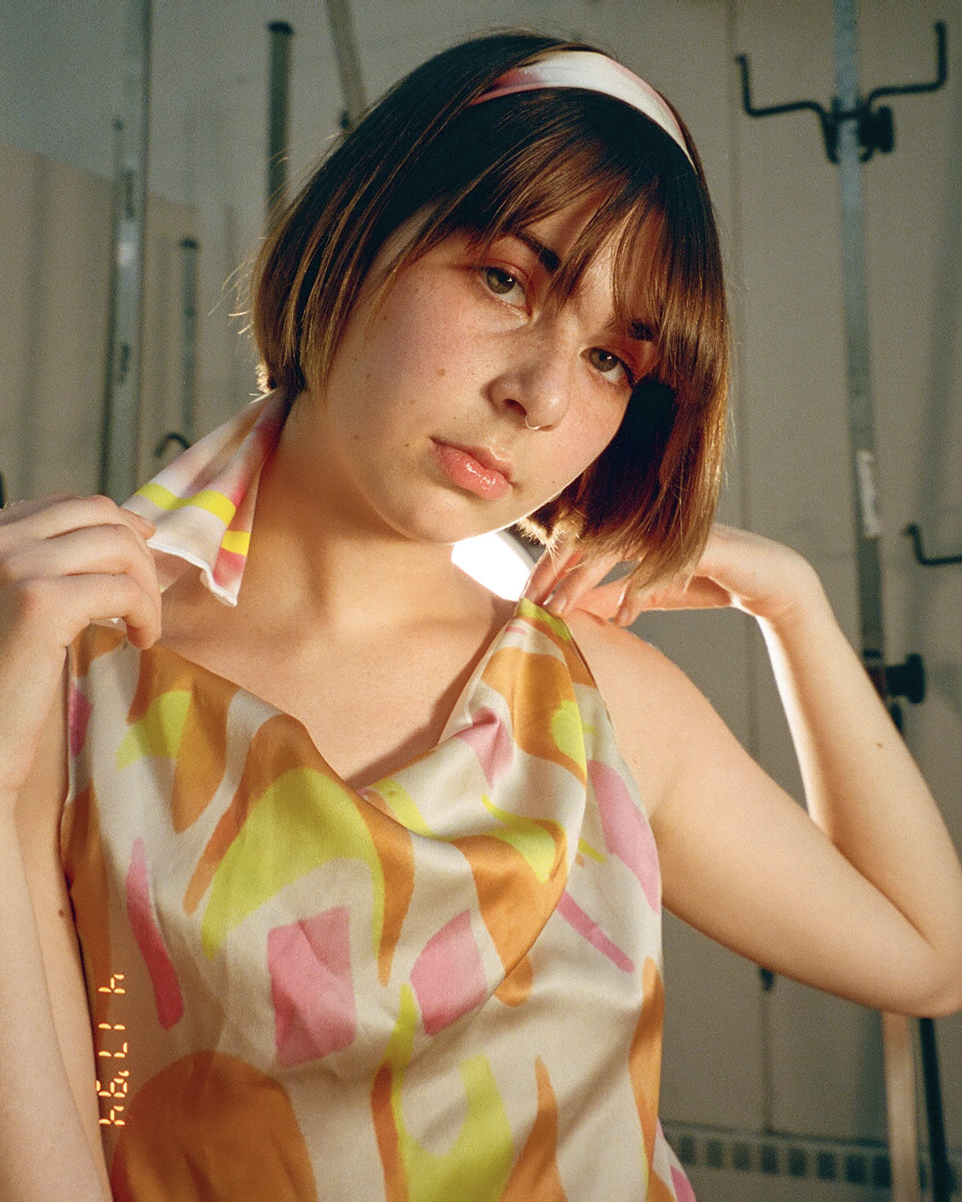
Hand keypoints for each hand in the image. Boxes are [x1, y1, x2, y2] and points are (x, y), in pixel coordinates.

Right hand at [0, 495, 161, 796]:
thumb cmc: (7, 674)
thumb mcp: (25, 600)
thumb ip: (53, 560)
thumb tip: (129, 526)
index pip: (69, 504)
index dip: (117, 526)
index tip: (144, 554)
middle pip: (98, 514)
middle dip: (138, 553)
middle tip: (146, 599)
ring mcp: (15, 564)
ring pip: (119, 546)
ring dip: (146, 586)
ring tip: (144, 625)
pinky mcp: (41, 602)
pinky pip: (125, 590)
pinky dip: (147, 613)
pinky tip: (141, 641)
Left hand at [524, 524, 821, 626]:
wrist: (766, 580)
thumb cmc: (705, 580)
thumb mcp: (649, 593)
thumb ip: (612, 595)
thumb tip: (571, 609)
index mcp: (633, 527)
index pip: (580, 538)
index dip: (549, 564)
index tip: (525, 594)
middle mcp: (649, 522)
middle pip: (587, 537)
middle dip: (554, 570)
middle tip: (528, 602)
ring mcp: (672, 529)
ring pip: (614, 548)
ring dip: (583, 581)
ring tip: (561, 610)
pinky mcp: (698, 543)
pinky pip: (656, 565)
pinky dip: (635, 591)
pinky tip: (621, 617)